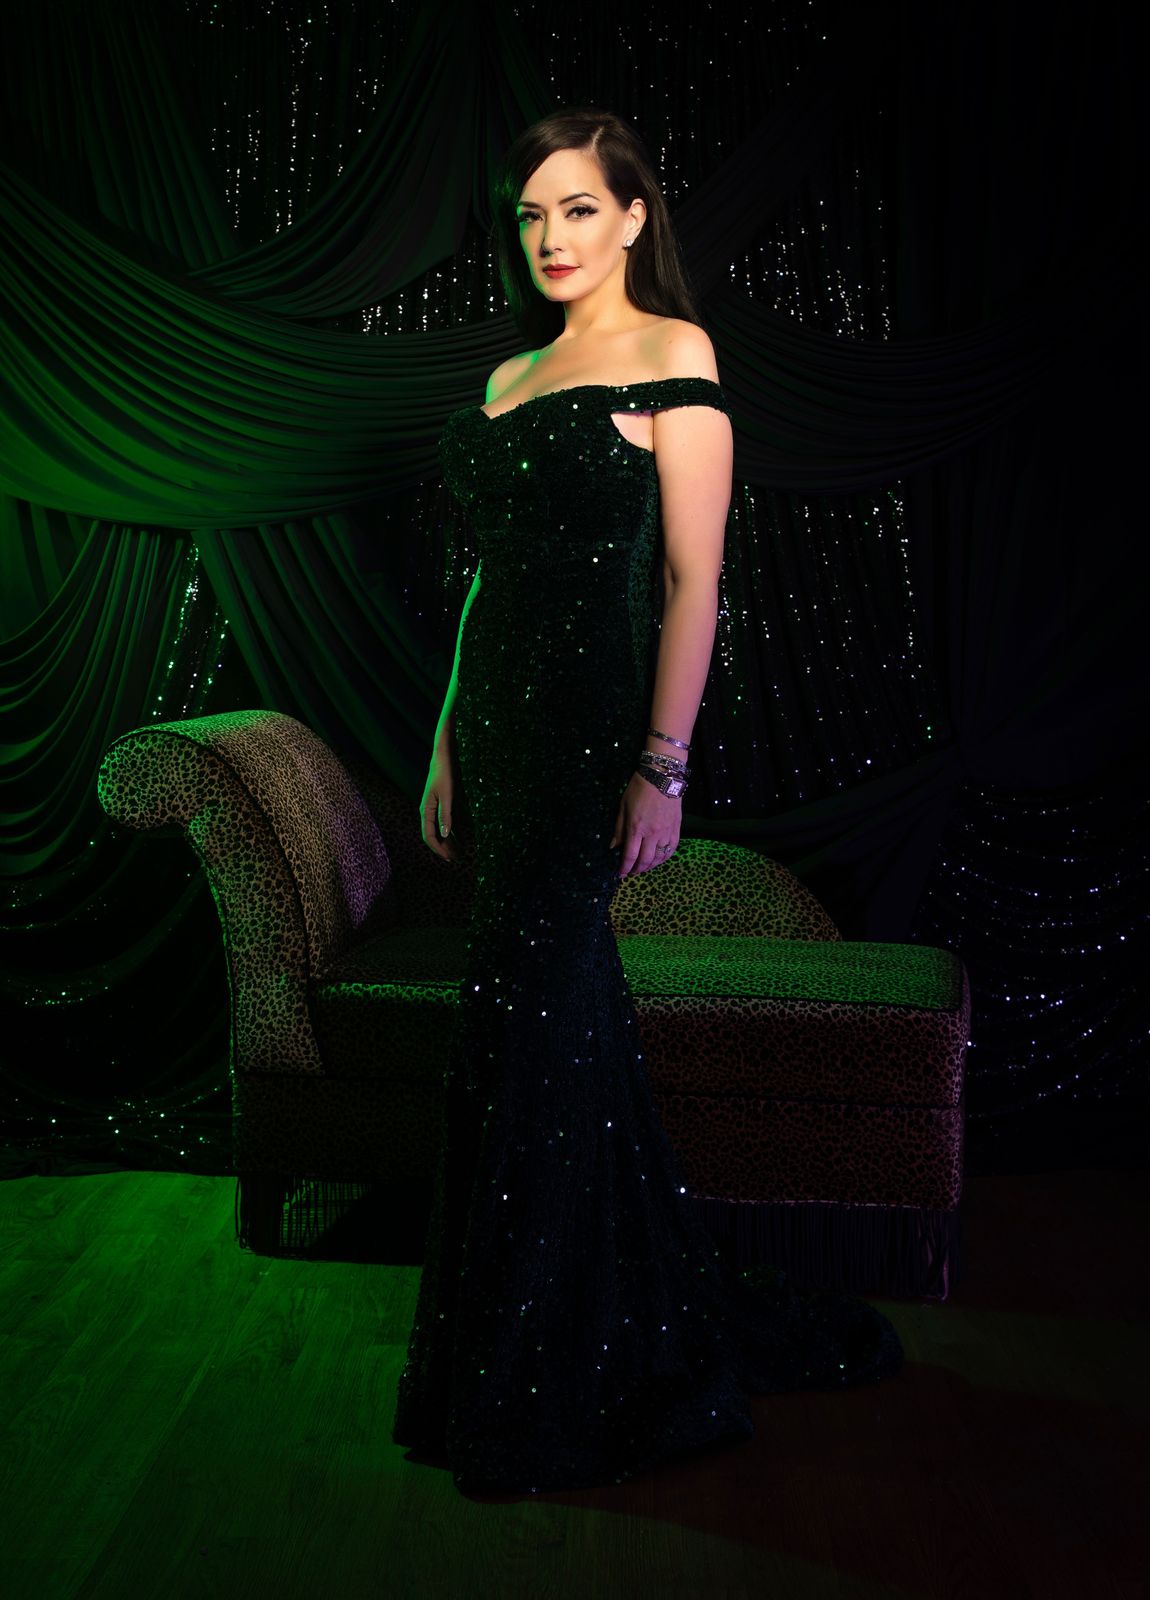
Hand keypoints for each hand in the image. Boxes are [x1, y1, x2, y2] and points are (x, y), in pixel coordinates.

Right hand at [419, 747, 456, 861]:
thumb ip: (445, 815)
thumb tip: (445, 835)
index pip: (428, 836)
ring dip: (448, 842)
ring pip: (439, 830)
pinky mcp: (442, 804)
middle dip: (443, 848)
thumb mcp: (447, 795)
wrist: (444, 756)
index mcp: (426, 810)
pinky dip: (451, 832)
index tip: (448, 858)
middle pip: (433, 835)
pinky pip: (444, 822)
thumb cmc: (444, 774)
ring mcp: (434, 808)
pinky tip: (459, 838)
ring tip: (457, 852)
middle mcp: (428, 811)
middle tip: (455, 859)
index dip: (438, 849)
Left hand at [609, 771, 680, 876]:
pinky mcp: (676, 829)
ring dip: (651, 866)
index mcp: (636, 828)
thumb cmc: (639, 789)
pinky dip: (665, 858)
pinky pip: (671, 849)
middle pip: (645, 860)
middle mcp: (652, 834)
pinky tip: (659, 859)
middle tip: (632, 872)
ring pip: (660, 858)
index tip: (620, 874)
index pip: (630, 856)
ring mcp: (666, 832)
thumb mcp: (623, 807)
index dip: (624, 868)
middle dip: (637, 869)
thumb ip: (619, 829)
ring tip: (644, 868)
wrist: (662, 776)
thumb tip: (614, 847)